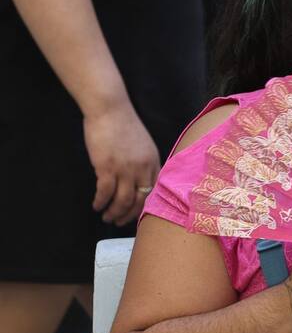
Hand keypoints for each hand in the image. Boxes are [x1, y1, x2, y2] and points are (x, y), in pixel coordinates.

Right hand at [83, 101, 159, 224]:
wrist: (110, 110)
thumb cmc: (123, 125)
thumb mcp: (143, 145)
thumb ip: (144, 162)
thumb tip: (139, 180)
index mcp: (154, 162)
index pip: (153, 192)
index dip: (144, 207)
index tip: (136, 215)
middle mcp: (143, 169)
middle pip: (139, 201)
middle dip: (128, 215)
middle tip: (119, 222)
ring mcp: (125, 169)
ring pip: (122, 201)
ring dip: (114, 212)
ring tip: (106, 217)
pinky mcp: (107, 167)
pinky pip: (105, 193)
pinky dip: (100, 202)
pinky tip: (96, 205)